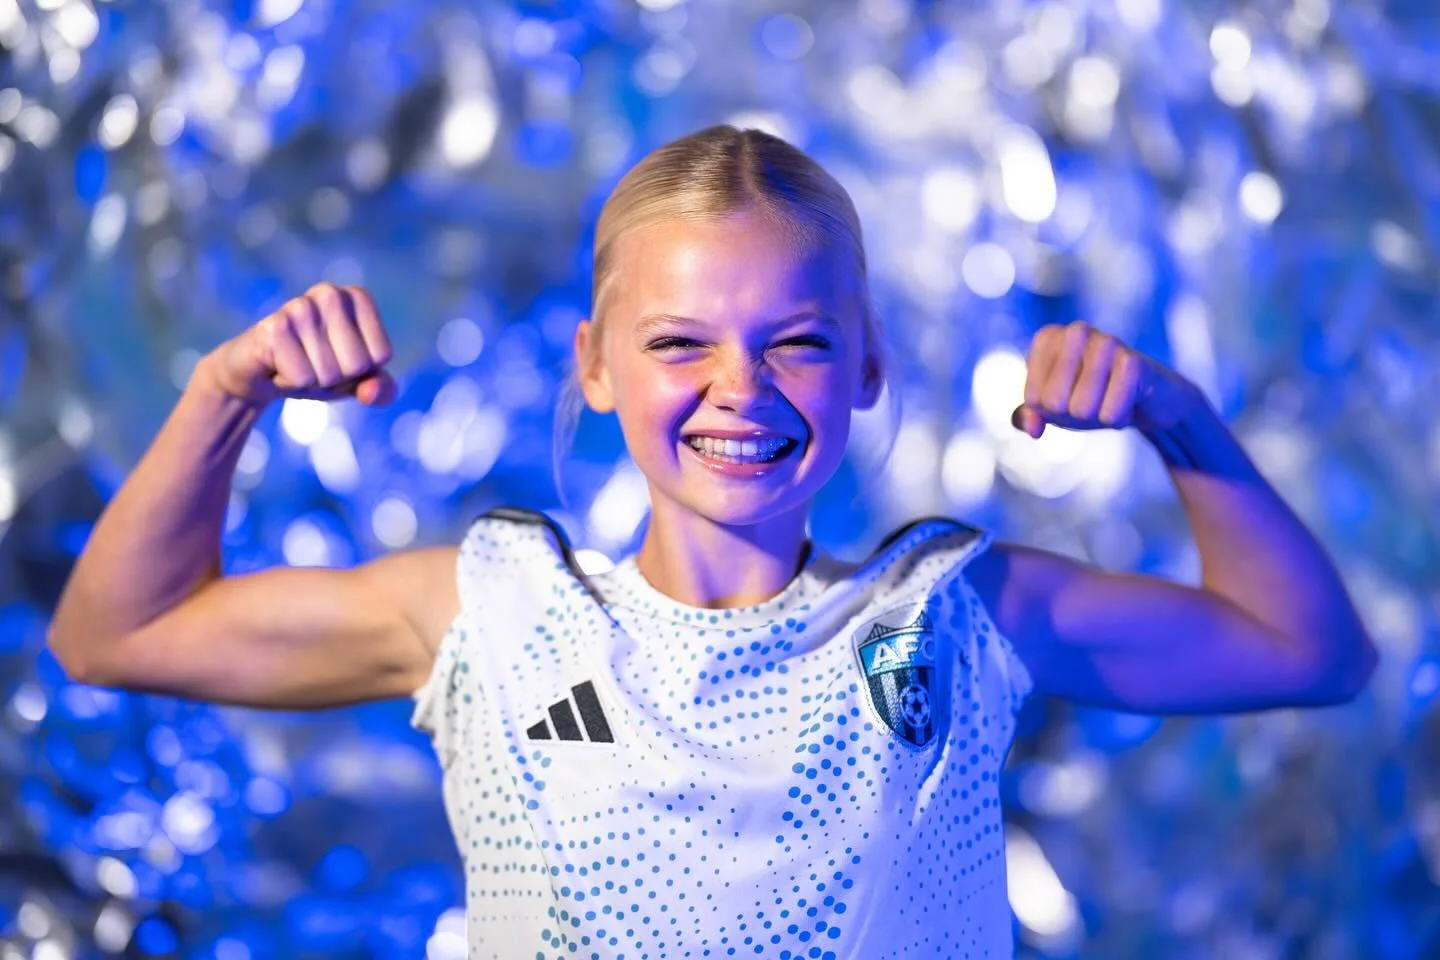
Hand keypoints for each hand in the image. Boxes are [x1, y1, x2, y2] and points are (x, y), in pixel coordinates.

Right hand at [201, 283, 396, 407]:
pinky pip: (301, 377)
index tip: (338, 359)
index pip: (380, 355)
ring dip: (311, 381)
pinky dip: (290, 382)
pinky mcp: (273, 328)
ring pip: (328, 373)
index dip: (360, 370)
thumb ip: (381, 389)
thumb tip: (371, 394)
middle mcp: (330, 294)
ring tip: (294, 362)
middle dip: (336, 377)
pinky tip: (276, 366)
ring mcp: (299, 307)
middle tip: (313, 363)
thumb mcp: (356, 382)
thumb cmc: (315, 369)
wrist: (259, 374)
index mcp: (357, 298)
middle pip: (356, 364)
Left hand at [1011, 321, 1199, 437]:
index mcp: (1048, 338)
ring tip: (1110, 399)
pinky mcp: (1133, 362)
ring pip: (1081, 409)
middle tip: (1092, 400)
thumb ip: (1028, 417)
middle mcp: (1075, 332)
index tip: (1070, 396)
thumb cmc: (1092, 397)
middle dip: (1072, 415)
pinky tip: (1129, 402)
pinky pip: (1110, 413)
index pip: (1033, 398)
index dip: (1051, 412)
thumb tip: (1032, 429)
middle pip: (1053, 403)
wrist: (1147, 397)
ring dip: (1096, 417)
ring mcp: (1106, 342)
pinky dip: (1117, 419)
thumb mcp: (1053, 408)